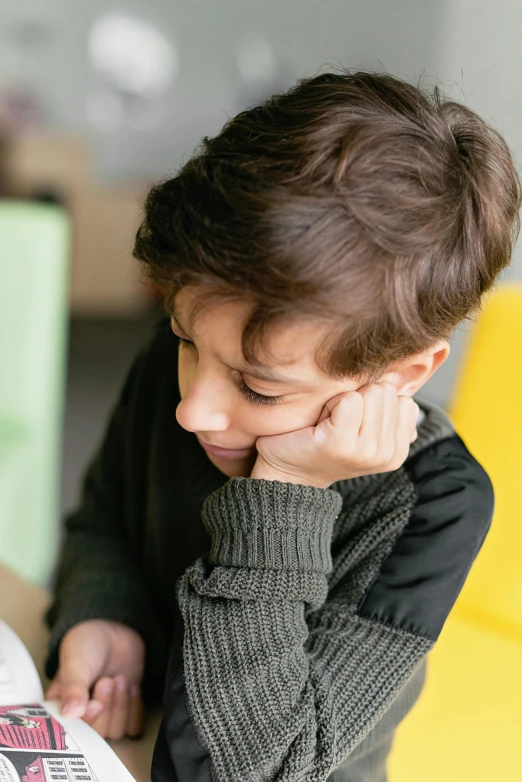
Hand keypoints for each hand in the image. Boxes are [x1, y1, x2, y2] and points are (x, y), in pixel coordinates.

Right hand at [45, 619, 144, 739]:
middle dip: (106, 707)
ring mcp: (105, 714)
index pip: (71, 732)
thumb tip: (71, 713)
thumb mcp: (76, 663)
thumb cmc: (87, 644)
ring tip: (119, 677)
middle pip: (96, 734)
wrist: (114, 630)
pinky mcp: (125, 711)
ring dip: (120, 705)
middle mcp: (81, 717)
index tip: (93, 702)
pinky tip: (132, 685)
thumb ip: (73, 687)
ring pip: (115, 731)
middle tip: (107, 680)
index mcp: (60, 708)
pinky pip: (133, 726)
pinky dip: (135, 707)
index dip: (85, 721)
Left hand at [250, 381, 419, 488]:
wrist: (286, 470)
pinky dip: (331, 403)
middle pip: (385, 392)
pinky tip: (321, 423)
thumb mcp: (364, 430)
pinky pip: (349, 399)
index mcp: (396, 453)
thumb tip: (403, 378)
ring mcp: (364, 451)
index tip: (354, 423)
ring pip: (369, 393)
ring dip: (343, 401)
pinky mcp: (340, 442)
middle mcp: (385, 455)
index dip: (374, 402)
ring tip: (330, 423)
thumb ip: (388, 411)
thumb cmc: (322, 445)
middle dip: (359, 398)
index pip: (404, 401)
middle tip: (338, 422)